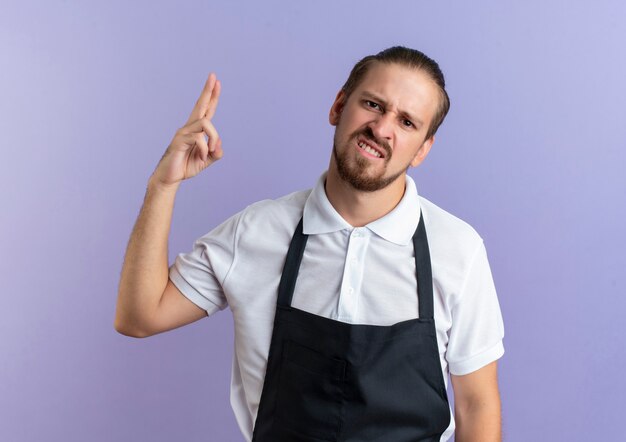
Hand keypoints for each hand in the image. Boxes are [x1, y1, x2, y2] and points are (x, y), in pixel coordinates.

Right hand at [151, 73, 222, 187]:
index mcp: (196, 130)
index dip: (212, 97)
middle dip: (208, 91)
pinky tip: (201, 157)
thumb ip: (215, 152)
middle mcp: (189, 127)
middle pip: (200, 105)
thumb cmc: (186, 166)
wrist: (170, 177)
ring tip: (211, 151)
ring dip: (213, 138)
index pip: (206, 110)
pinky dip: (205, 149)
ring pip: (206, 123)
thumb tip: (218, 142)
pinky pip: (199, 139)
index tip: (216, 82)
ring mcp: (183, 132)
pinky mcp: (179, 140)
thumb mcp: (206, 160)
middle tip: (213, 76)